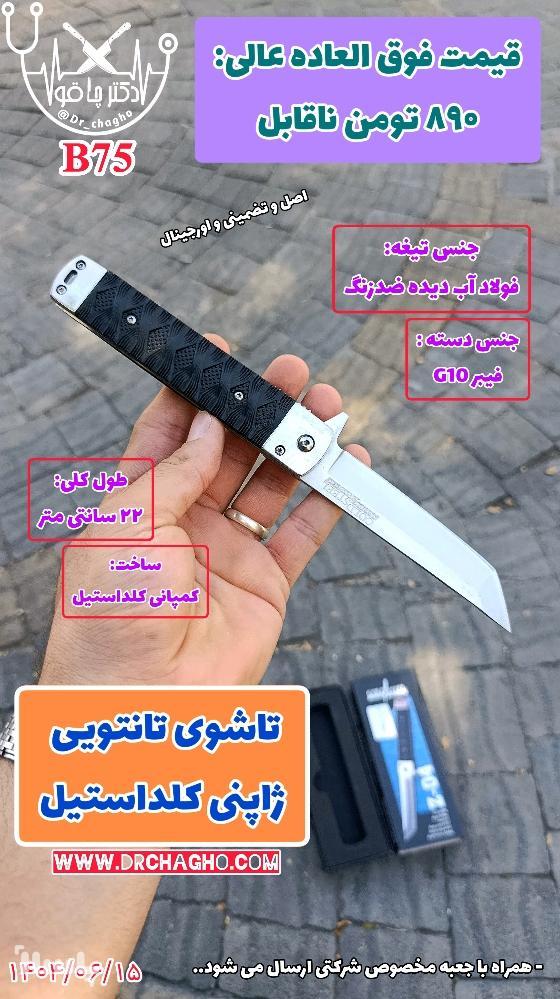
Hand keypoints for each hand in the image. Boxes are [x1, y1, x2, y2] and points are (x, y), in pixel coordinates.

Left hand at [41, 337, 369, 686]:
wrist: (143, 700)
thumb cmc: (111, 617)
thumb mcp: (125, 524)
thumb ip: (173, 471)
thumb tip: (210, 428)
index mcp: (140, 500)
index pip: (172, 431)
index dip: (196, 391)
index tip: (220, 355)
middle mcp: (186, 520)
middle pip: (230, 448)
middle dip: (260, 408)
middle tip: (290, 374)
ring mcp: (228, 550)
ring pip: (272, 482)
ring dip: (298, 445)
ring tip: (325, 409)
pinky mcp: (266, 583)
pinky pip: (304, 532)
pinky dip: (328, 499)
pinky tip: (345, 466)